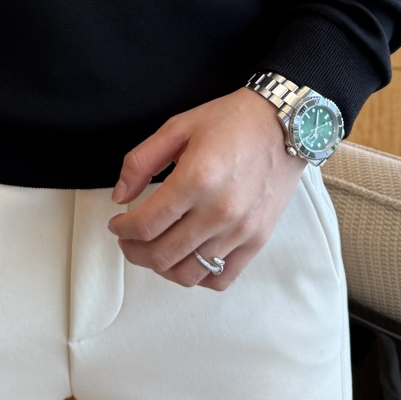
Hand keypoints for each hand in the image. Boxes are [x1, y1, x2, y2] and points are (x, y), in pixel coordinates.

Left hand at [106, 86, 306, 290]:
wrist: (283, 124)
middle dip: (134, 252)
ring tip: (154, 249)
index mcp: (196, 179)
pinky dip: (198, 276)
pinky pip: (221, 278)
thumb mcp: (178, 127)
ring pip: (189, 273)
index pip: (146, 224)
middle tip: (128, 240)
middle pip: (162, 254)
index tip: (117, 224)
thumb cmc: (231, 121)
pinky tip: (187, 257)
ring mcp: (240, 230)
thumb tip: (120, 195)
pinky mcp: (257, 240)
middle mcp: (219, 211)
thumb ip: (141, 161)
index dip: (122, 230)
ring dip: (162, 267)